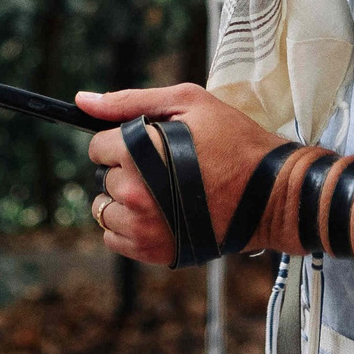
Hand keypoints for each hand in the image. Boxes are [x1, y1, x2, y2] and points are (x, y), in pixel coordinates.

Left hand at [79, 83, 282, 265]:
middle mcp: (135, 193)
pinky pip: (114, 239)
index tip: (149, 145)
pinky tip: (159, 214)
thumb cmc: (234, 141)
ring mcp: (143, 227)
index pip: (98, 147)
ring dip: (124, 200)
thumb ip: (130, 101)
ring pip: (105, 210)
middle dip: (127, 169)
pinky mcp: (154, 252)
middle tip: (164, 167)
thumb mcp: (188, 102)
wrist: (271, 193)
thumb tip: (83, 101)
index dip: (122, 142)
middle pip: (105, 178)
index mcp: (138, 152)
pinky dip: (129, 227)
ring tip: (161, 191)